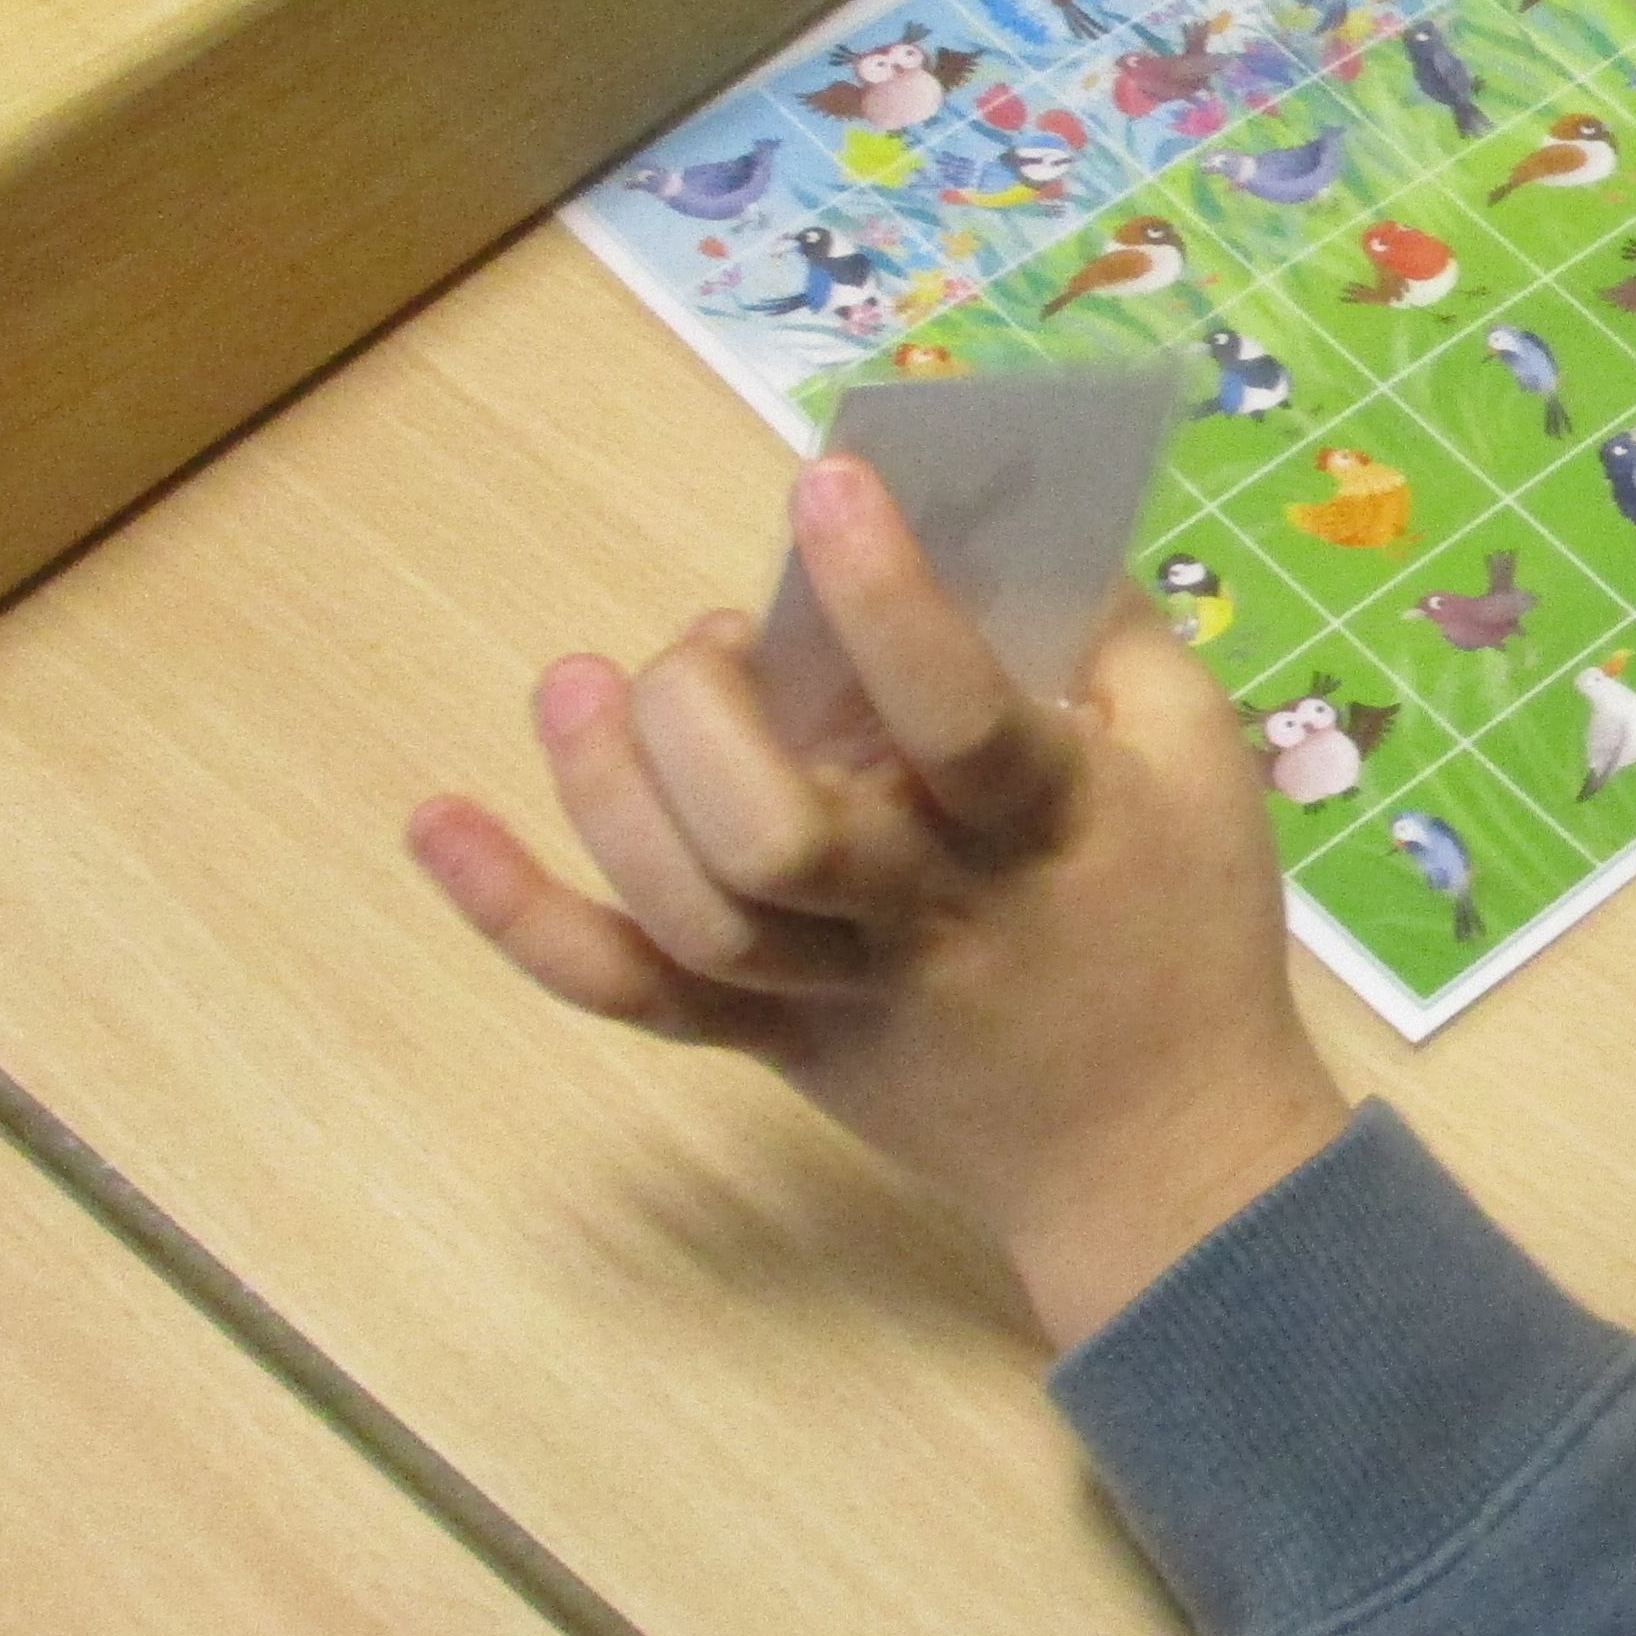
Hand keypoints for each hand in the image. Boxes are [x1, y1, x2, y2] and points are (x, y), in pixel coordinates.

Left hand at [410, 458, 1348, 1352]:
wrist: (1157, 1152)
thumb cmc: (1184, 925)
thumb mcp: (1199, 756)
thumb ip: (1110, 631)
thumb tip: (995, 511)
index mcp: (1045, 826)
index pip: (959, 713)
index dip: (887, 601)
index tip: (825, 483)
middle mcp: (927, 912)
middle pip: (779, 835)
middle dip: (706, 718)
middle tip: (710, 644)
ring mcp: (836, 989)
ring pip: (692, 913)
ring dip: (607, 792)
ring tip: (581, 687)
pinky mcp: (770, 1042)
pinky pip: (631, 994)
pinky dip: (520, 916)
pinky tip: (437, 821)